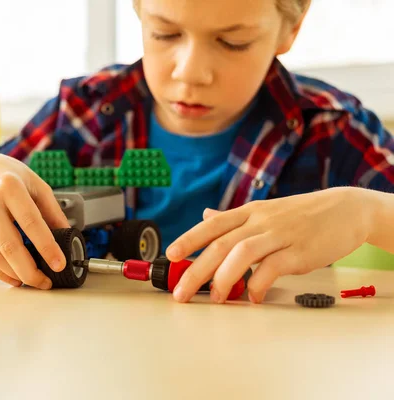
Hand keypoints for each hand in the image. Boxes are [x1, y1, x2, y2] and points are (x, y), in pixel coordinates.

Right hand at [0, 153, 69, 288]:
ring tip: (32, 281)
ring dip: (15, 274)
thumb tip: (66, 236)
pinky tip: (13, 277)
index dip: (46, 247)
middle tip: (45, 281)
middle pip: (8, 245)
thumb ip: (52, 210)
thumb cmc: (9, 176)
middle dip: (29, 270)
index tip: (59, 263)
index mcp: (9, 186)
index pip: (31, 222)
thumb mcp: (36, 184)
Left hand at [166, 187, 373, 303]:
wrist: (347, 210)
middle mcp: (260, 220)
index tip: (170, 255)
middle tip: (181, 293)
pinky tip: (253, 297)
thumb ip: (234, 218)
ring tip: (215, 297)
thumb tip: (206, 216)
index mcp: (249, 211)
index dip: (189, 239)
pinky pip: (273, 268)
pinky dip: (259, 284)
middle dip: (196, 269)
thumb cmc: (302, 214)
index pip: (212, 225)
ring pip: (242, 253)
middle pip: (220, 244)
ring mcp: (280, 235)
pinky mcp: (300, 251)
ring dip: (224, 277)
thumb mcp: (264, 210)